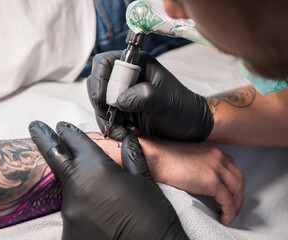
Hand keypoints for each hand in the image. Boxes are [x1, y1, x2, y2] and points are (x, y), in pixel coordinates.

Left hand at [28, 121, 187, 239]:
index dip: (68, 131)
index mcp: (97, 169)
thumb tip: (128, 139)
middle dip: (44, 139)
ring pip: (67, 188)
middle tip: (35, 126)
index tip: (60, 125)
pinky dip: (80, 206)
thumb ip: (131, 156)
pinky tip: (94, 210)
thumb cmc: (153, 215)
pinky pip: (71, 212)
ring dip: (73, 181)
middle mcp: (78, 186)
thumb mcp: (145, 181)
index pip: (76, 142)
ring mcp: (69, 211)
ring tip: (87, 182)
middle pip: (57, 159)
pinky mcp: (67, 232)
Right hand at [87, 51, 213, 141]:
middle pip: (97, 85)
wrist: (190, 128)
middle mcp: (127, 78)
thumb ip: (142, 95)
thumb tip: (119, 101)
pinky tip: (129, 133)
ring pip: (100, 105)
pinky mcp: (122, 112)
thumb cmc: (183, 109)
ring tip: (126, 130)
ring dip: (108, 121)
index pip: (105, 63)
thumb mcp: (165, 100)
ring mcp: (123, 96)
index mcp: (137, 65)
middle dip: (102, 104)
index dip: (99, 79)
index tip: (103, 100)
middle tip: (114, 119)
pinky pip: (107, 119)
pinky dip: (114, 129)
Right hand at [139, 137, 244, 224]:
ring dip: (235, 205)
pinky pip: (227, 201)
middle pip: (238, 178)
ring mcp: (216, 168)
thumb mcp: (188, 156)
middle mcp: (218, 156)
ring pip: (236, 190)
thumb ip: (200, 164)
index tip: (230, 194)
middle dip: (239, 195)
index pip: (232, 167)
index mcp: (212, 150)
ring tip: (229, 215)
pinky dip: (228, 212)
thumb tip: (201, 180)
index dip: (233, 183)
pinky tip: (223, 218)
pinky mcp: (212, 181)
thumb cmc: (164, 158)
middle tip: (234, 207)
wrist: (155, 157)